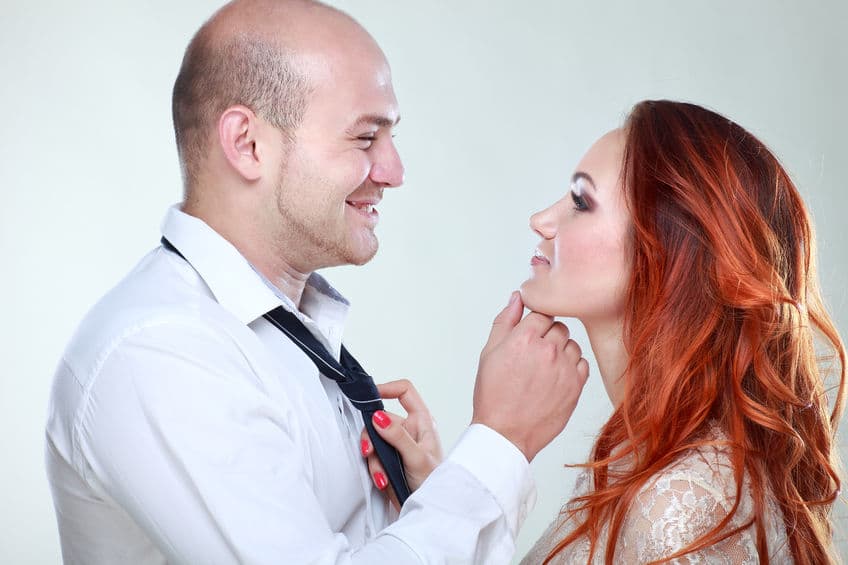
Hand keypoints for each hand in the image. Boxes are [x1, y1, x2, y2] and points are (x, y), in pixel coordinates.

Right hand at [359, 379, 442, 509]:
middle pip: (380, 419)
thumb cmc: (435, 482)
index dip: (387, 388)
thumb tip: (379, 416)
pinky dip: (375, 470)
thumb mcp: (417, 457)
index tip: (370, 396)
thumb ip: (397, 436)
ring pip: (374, 441)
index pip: (404, 392)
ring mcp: (398, 445)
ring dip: (374, 459)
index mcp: (421, 421)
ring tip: (382, 475)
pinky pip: (373, 458)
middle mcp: (409, 430)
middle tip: (370, 451)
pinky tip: (383, 481)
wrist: (432, 509)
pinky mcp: (389, 461)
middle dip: (372, 437)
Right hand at [472, 291, 588, 461]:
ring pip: (572, 345)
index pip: (542, 312)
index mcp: (524, 337)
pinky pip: (582, 364)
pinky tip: (555, 380)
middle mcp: (548, 349)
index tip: (530, 336)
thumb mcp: (489, 352)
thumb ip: (505, 320)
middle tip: (534, 356)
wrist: (505, 434)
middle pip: (559, 327)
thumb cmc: (493, 395)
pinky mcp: (576, 386)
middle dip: (548, 336)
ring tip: (544, 370)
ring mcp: (565, 368)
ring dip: (562, 352)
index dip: (535, 324)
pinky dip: (572, 368)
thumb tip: (517, 297)